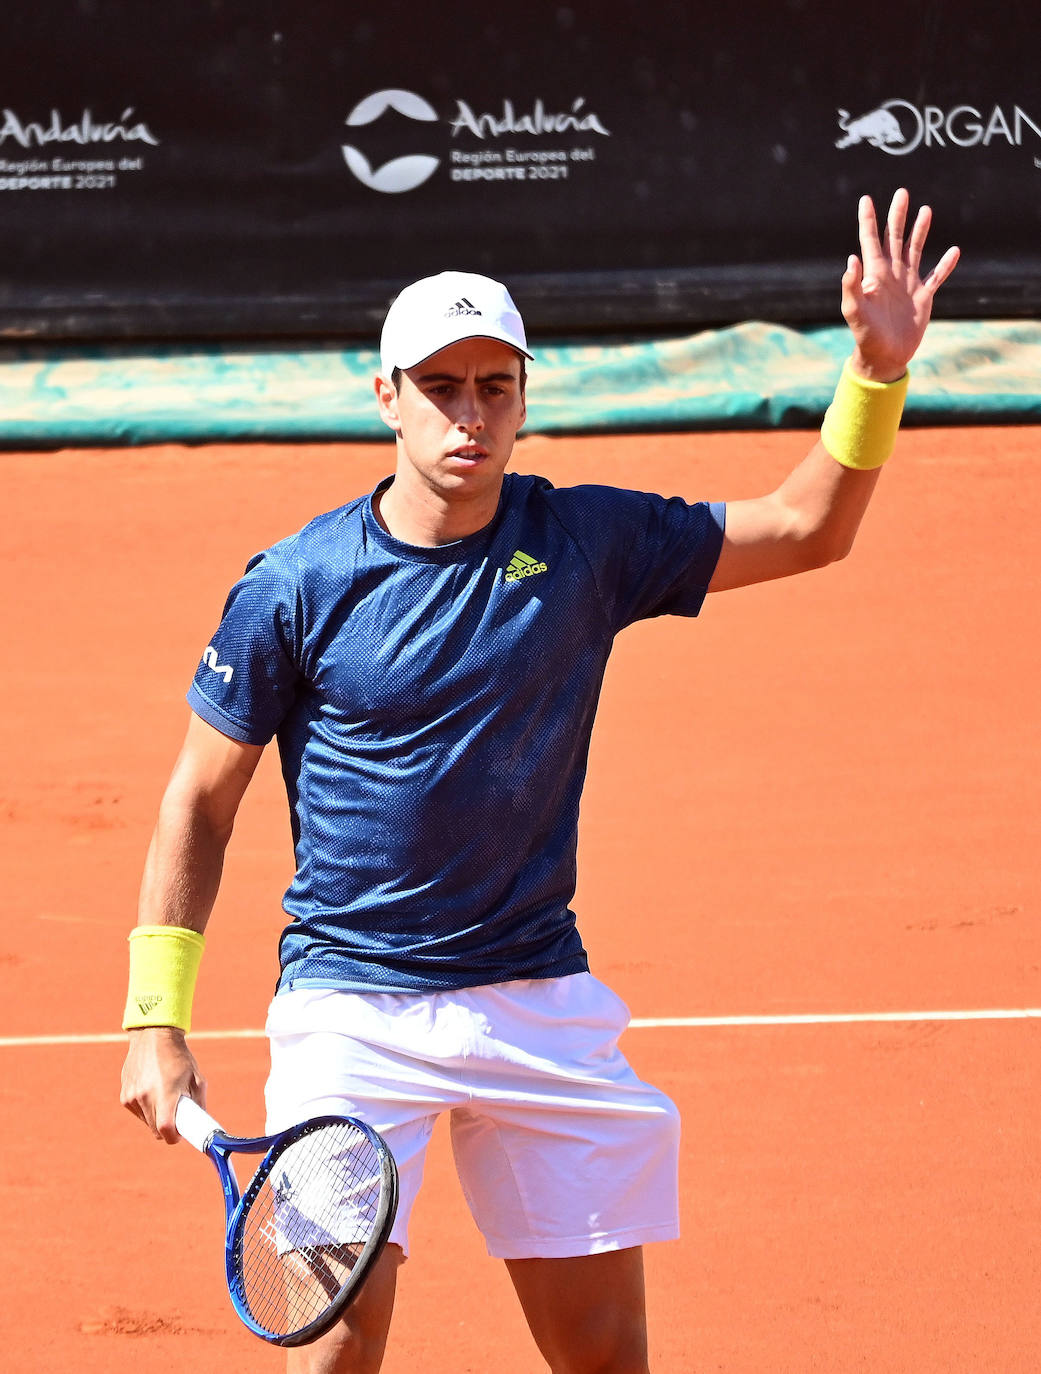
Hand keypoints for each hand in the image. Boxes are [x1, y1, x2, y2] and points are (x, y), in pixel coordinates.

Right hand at [120, 1026, 205, 1143]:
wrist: (153, 1036)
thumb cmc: (179, 1057)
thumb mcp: (196, 1078)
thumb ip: (199, 1103)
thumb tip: (200, 1124)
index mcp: (165, 1093)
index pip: (165, 1129)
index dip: (174, 1136)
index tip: (180, 1133)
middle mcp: (145, 1097)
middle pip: (156, 1130)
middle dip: (167, 1126)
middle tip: (177, 1113)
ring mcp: (132, 1097)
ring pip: (147, 1122)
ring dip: (156, 1116)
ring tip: (164, 1095)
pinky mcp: (124, 1096)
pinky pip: (138, 1112)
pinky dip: (146, 1108)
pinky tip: (152, 1090)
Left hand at [841, 188, 959, 382]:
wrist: (885, 357)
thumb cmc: (866, 335)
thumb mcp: (854, 311)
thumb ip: (851, 286)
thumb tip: (852, 258)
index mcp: (874, 274)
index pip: (870, 240)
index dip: (868, 220)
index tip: (866, 199)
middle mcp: (891, 274)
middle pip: (894, 237)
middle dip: (898, 215)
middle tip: (902, 193)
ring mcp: (908, 284)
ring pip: (915, 249)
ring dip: (920, 230)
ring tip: (925, 210)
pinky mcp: (923, 297)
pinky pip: (937, 276)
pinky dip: (946, 264)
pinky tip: (954, 250)